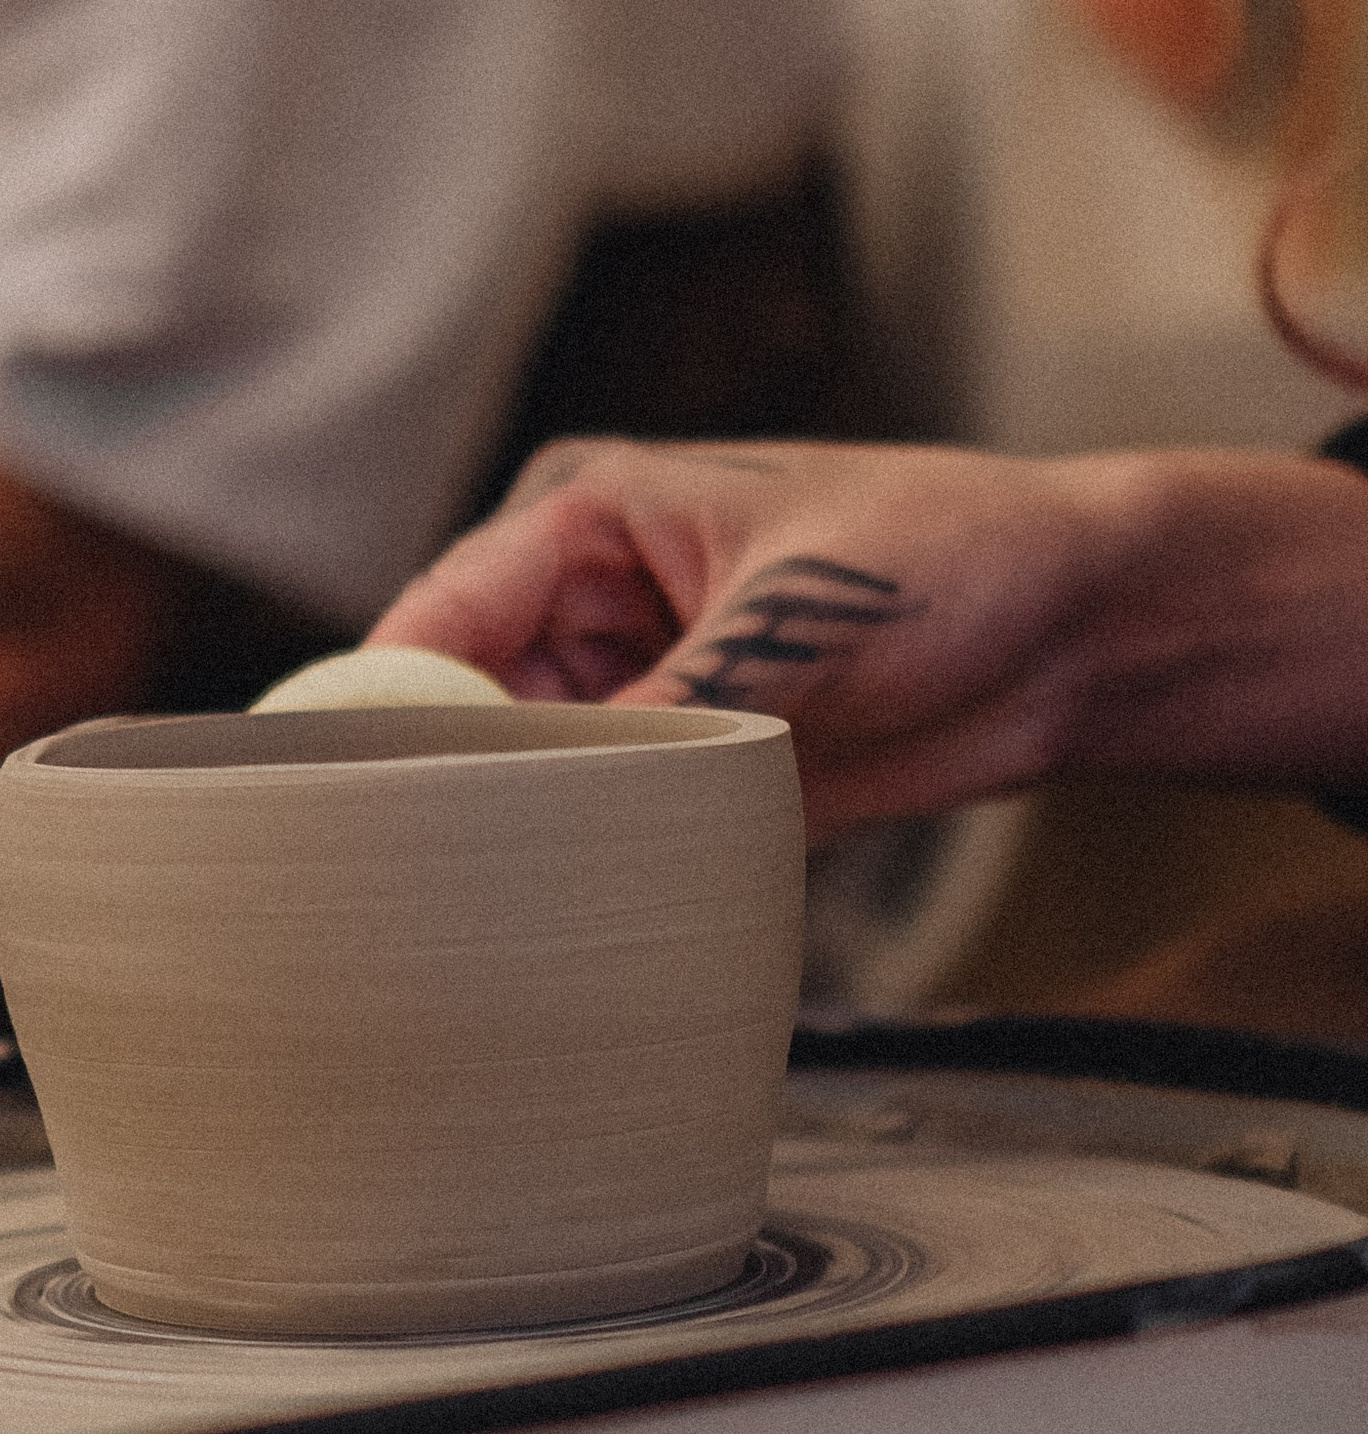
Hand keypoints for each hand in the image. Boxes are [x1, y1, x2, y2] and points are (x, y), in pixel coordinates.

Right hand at [371, 438, 1122, 836]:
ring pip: (515, 780)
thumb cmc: (955, 558)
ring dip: (514, 840)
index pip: (438, 619)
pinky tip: (570, 915)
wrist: (1076, 632)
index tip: (356, 801)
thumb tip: (556, 792)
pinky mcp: (679, 766)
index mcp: (586, 518)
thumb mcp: (798, 619)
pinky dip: (582, 870)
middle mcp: (588, 605)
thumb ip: (668, 703)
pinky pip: (594, 828)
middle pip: (456, 711)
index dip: (386, 712)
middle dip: (443, 790)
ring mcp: (630, 690)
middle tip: (417, 884)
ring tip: (494, 909)